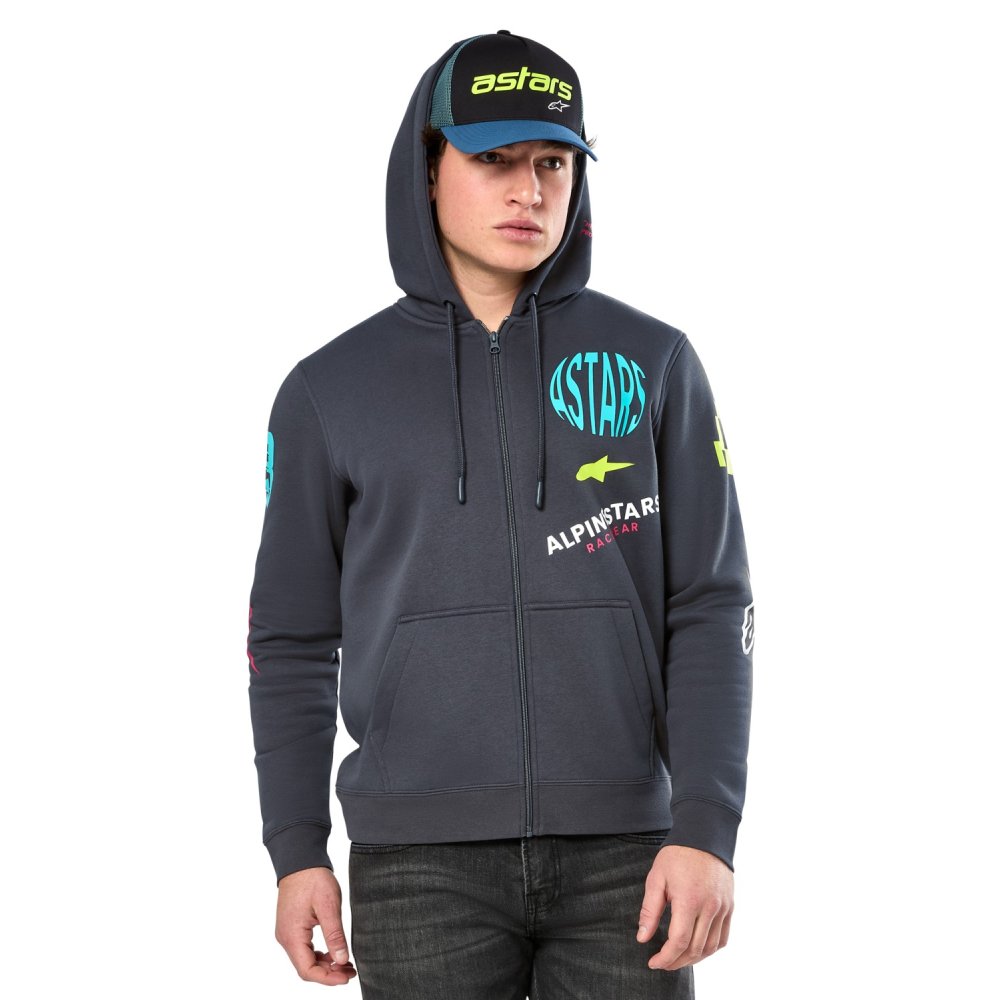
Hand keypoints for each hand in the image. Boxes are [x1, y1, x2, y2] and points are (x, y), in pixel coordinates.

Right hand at [275, 866, 356, 985]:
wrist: (300, 859)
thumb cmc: (313, 879)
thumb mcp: (329, 906)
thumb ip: (335, 935)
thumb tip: (342, 960)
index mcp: (292, 936)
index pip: (307, 970)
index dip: (328, 978)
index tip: (347, 976)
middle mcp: (285, 938)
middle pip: (306, 968)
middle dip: (329, 973)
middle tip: (351, 971)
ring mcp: (287, 932)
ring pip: (305, 959)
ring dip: (325, 964)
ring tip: (346, 963)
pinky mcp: (291, 926)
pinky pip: (304, 948)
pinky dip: (319, 954)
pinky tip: (334, 951)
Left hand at [636, 845, 733, 970]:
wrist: (704, 836)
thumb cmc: (677, 856)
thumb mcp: (656, 878)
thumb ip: (650, 911)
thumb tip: (643, 938)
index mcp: (689, 900)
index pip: (678, 942)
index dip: (665, 958)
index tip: (653, 962)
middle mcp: (710, 907)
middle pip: (695, 949)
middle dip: (676, 962)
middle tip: (662, 963)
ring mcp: (723, 908)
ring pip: (711, 947)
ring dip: (694, 959)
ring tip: (677, 959)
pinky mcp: (730, 906)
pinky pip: (723, 938)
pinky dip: (710, 949)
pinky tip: (697, 949)